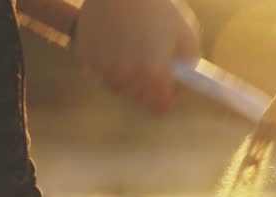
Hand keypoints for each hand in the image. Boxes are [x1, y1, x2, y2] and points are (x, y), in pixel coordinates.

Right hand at [74, 0, 200, 112]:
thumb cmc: (158, 8)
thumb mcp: (185, 35)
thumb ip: (188, 66)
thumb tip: (182, 86)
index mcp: (154, 75)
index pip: (158, 107)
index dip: (164, 98)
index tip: (165, 89)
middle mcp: (127, 77)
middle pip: (137, 98)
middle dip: (145, 88)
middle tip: (148, 68)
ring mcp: (104, 68)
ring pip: (116, 87)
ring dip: (124, 78)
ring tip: (130, 55)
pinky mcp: (86, 58)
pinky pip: (98, 73)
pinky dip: (105, 65)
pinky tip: (113, 46)